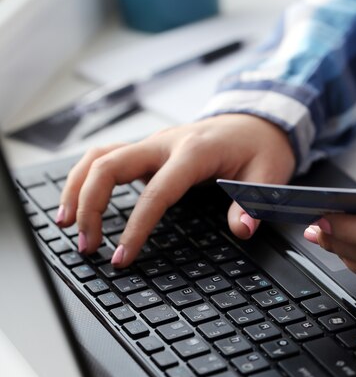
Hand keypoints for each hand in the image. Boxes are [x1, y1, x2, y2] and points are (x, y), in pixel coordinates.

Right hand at [57, 114, 294, 266]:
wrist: (255, 120)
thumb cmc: (259, 147)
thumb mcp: (268, 175)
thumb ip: (252, 202)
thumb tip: (241, 228)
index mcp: (193, 152)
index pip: (155, 193)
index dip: (135, 227)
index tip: (122, 256)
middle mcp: (164, 143)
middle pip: (109, 166)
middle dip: (90, 206)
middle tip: (86, 245)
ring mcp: (151, 144)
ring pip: (98, 157)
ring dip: (76, 189)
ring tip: (66, 224)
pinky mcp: (146, 150)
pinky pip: (105, 157)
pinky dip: (85, 178)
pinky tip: (77, 202)